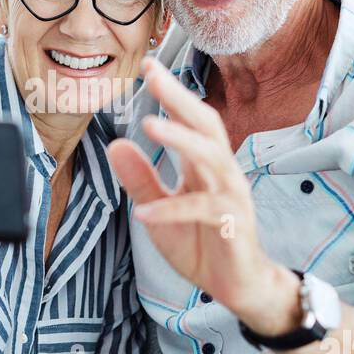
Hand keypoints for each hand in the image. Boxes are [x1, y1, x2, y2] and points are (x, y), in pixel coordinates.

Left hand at [106, 57, 299, 334]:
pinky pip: (203, 211)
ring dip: (181, 140)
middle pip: (207, 126)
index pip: (191, 120)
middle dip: (180, 98)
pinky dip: (173, 210)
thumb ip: (141, 179)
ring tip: (151, 124)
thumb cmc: (202, 244)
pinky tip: (144, 212)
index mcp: (205, 166)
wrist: (238, 287)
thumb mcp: (160, 211)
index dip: (171, 93)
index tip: (147, 65)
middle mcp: (222, 174)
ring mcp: (232, 198)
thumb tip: (115, 143)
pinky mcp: (234, 226)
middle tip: (152, 75)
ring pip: (212, 159)